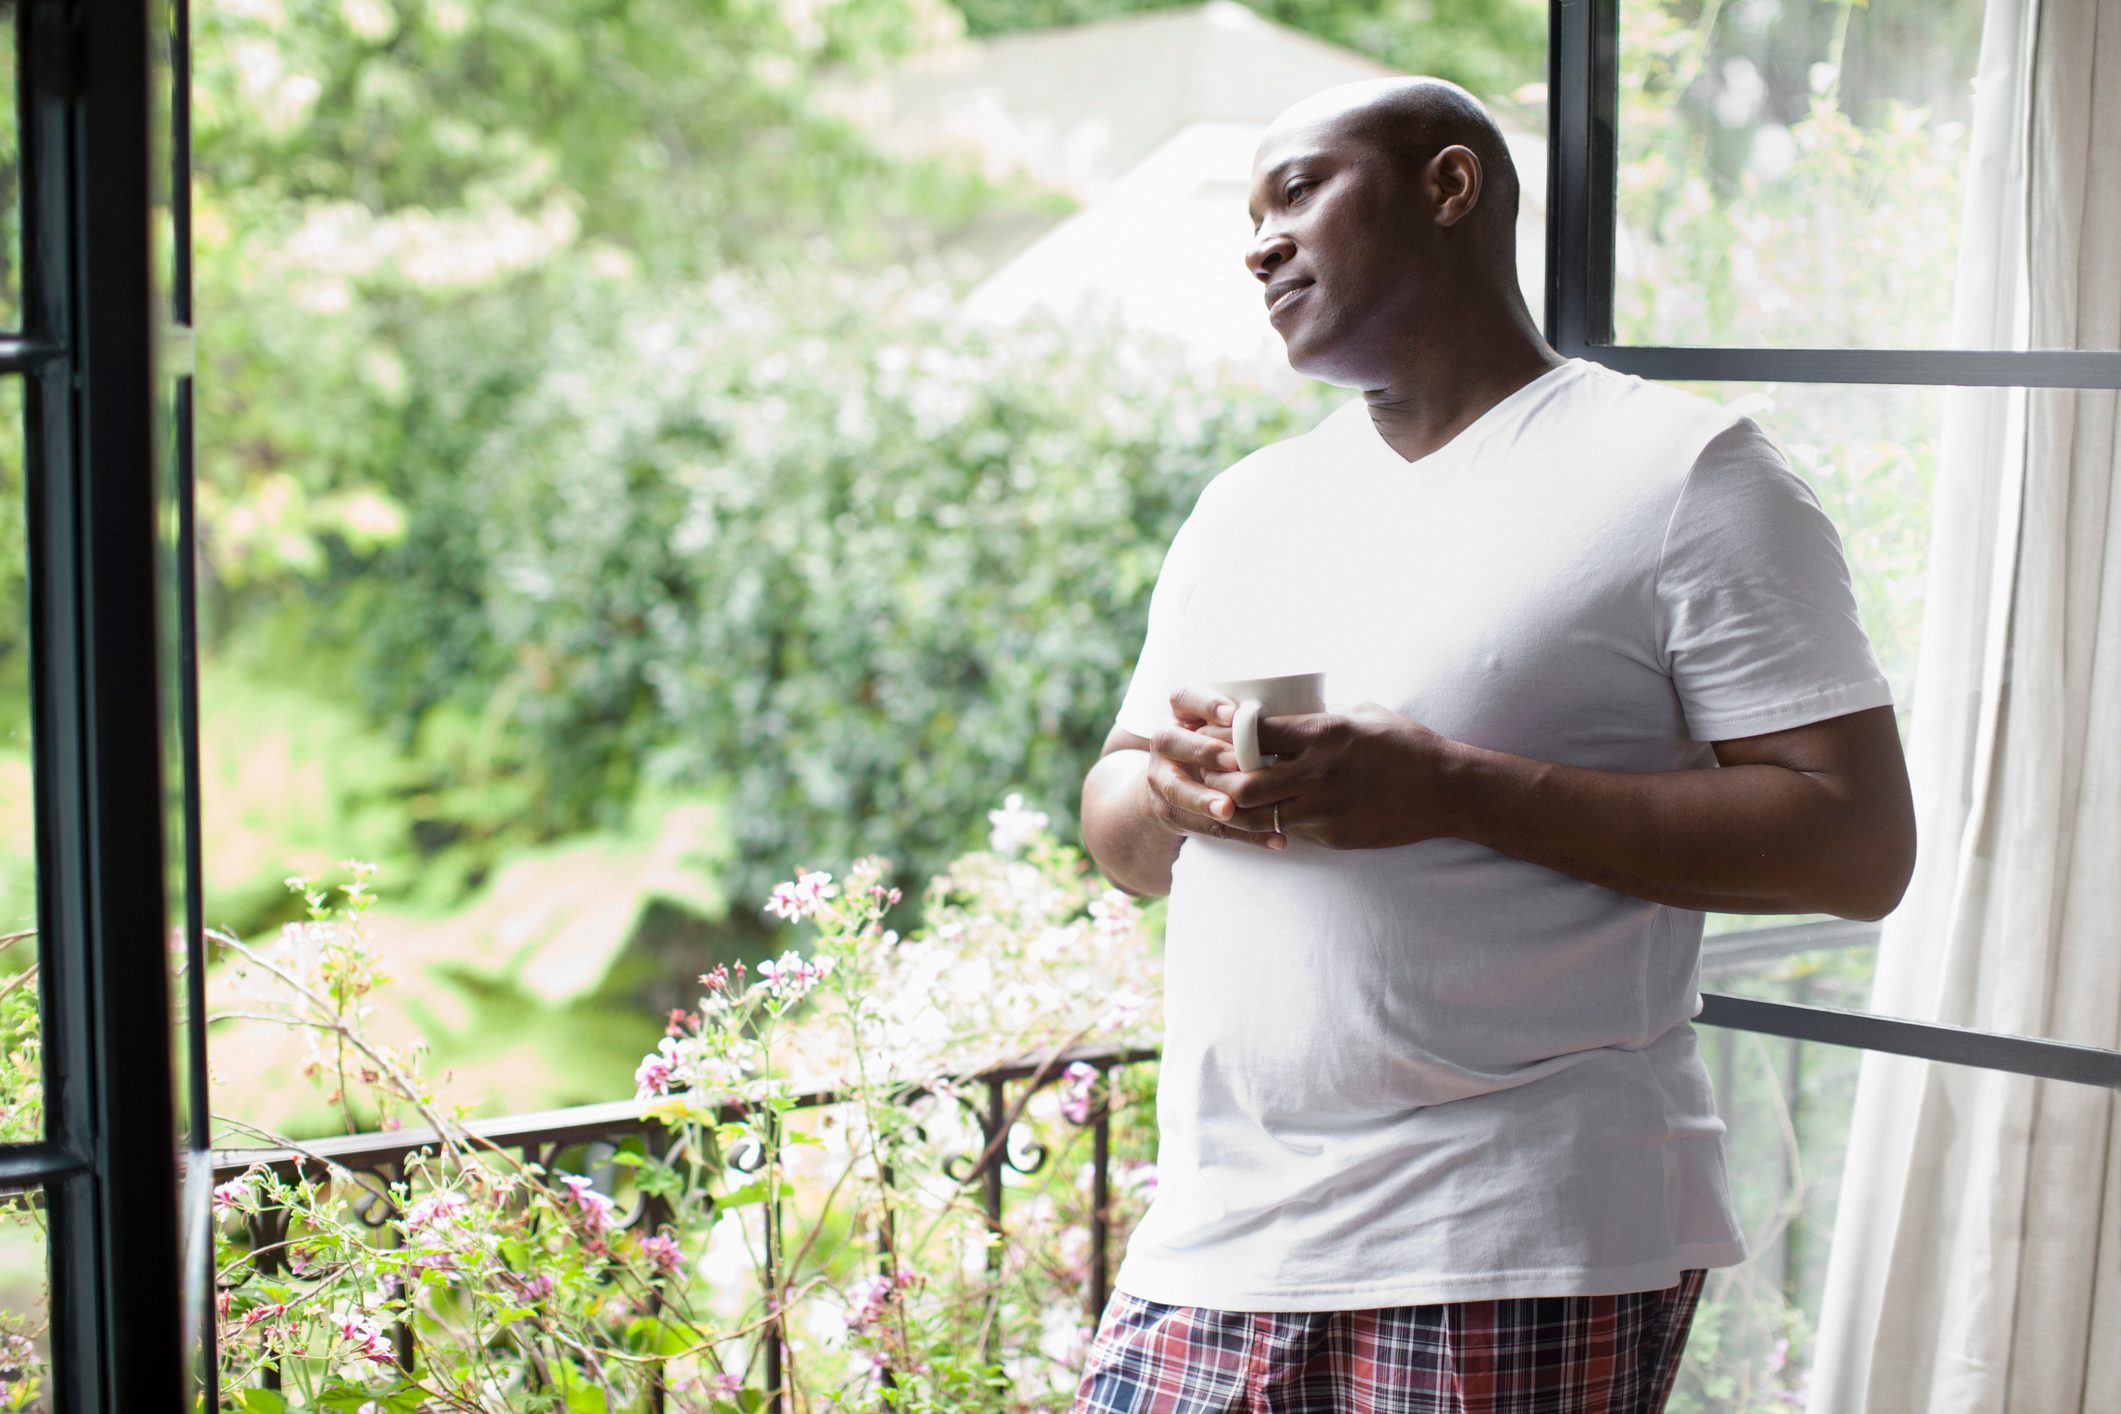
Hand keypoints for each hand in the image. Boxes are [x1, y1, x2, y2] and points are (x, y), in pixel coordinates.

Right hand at [1144, 687, 1286, 850]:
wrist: (1177, 787)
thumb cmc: (1222, 749)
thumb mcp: (1229, 729)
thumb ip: (1251, 725)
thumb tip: (1307, 715)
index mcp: (1181, 715)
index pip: (1182, 697)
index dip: (1204, 704)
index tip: (1234, 715)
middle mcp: (1165, 743)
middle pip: (1168, 740)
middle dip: (1203, 751)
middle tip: (1234, 762)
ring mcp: (1161, 779)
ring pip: (1176, 790)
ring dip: (1204, 800)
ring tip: (1229, 808)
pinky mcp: (1171, 813)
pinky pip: (1202, 826)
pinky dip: (1238, 834)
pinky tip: (1272, 838)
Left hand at [1200, 702, 1461, 849]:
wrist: (1447, 790)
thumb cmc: (1406, 745)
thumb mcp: (1362, 715)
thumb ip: (1320, 717)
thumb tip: (1283, 714)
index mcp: (1324, 733)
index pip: (1252, 734)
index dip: (1225, 736)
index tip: (1215, 735)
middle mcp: (1319, 773)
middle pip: (1244, 783)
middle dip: (1219, 780)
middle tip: (1209, 776)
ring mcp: (1326, 809)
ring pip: (1260, 817)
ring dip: (1240, 809)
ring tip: (1228, 800)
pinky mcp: (1335, 836)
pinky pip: (1292, 831)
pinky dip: (1279, 824)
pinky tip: (1272, 816)